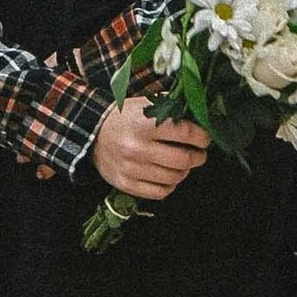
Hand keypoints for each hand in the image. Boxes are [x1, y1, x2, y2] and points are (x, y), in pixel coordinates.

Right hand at [93, 97, 209, 202]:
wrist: (92, 132)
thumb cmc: (125, 117)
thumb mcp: (145, 105)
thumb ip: (172, 108)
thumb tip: (200, 117)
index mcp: (144, 124)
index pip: (186, 134)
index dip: (202, 137)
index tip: (204, 138)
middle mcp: (137, 148)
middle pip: (183, 160)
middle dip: (198, 157)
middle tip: (199, 153)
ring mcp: (131, 168)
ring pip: (174, 178)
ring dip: (184, 171)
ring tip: (181, 164)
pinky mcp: (126, 184)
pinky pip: (159, 192)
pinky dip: (169, 185)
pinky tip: (167, 175)